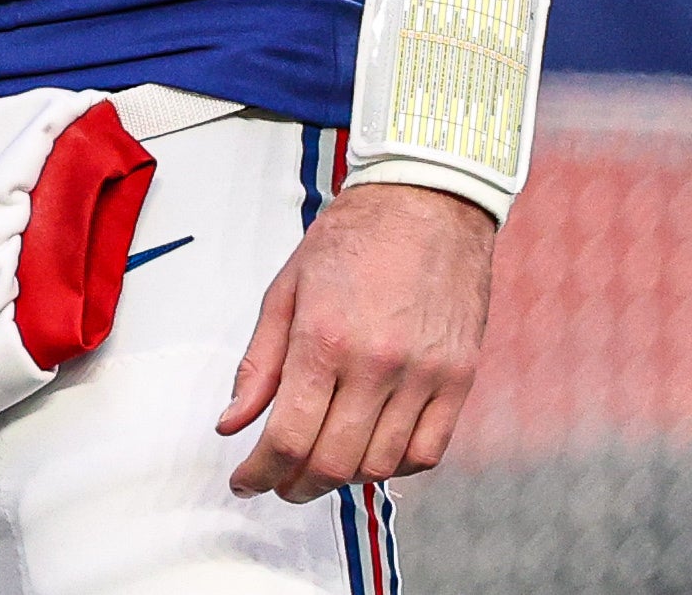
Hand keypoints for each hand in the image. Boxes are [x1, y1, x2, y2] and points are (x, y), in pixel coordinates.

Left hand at [218, 180, 496, 499]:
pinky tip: (371, 452)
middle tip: (278, 484)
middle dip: (295, 485)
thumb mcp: (284, 291)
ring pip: (381, 465)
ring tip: (320, 467)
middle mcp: (377, 365)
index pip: (289, 435)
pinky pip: (429, 451)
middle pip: (333, 461)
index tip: (245, 481)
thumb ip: (258, 364)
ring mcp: (425, 376)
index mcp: (324, 339)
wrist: (426, 206)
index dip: (261, 471)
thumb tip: (231, 424)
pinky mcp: (460, 380)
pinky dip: (396, 466)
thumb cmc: (349, 242)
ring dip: (343, 478)